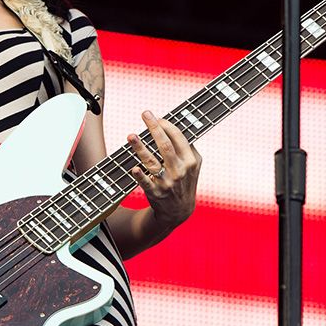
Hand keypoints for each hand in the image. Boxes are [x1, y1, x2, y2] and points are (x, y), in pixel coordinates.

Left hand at [129, 110, 201, 229]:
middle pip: (165, 146)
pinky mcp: (156, 193)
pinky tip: (134, 168)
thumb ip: (188, 147)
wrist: (179, 211)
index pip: (178, 138)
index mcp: (191, 161)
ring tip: (131, 135)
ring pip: (152, 161)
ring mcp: (167, 182)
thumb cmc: (185, 181)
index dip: (167, 125)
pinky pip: (146, 183)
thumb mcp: (194, 165)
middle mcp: (180, 170)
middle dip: (154, 128)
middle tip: (145, 113)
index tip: (157, 117)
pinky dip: (141, 176)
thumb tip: (174, 126)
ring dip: (140, 148)